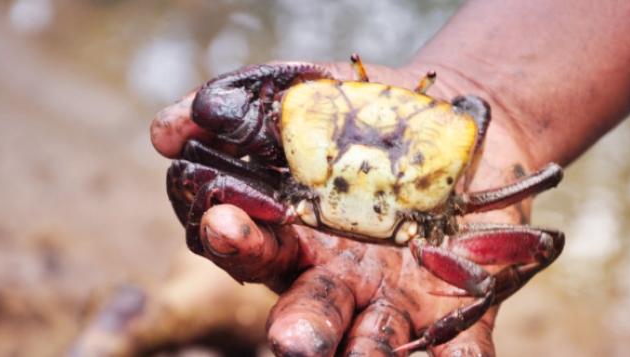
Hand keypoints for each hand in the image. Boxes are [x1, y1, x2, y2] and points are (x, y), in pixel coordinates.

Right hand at [151, 59, 544, 356]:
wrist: (465, 126)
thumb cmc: (377, 112)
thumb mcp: (311, 95)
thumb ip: (242, 109)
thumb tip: (163, 130)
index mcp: (300, 236)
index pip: (253, 251)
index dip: (235, 240)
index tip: (221, 222)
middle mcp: (342, 278)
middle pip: (310, 312)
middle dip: (300, 328)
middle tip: (294, 341)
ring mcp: (399, 297)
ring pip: (374, 339)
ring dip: (369, 353)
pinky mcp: (460, 303)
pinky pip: (459, 346)